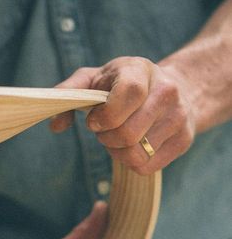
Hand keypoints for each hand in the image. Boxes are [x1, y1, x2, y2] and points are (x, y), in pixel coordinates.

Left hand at [51, 56, 196, 174]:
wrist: (174, 87)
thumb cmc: (122, 84)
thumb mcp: (93, 78)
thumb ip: (68, 93)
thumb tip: (54, 125)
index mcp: (141, 71)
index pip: (129, 94)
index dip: (105, 115)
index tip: (93, 121)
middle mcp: (167, 92)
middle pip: (128, 133)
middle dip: (106, 138)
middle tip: (104, 130)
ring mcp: (179, 117)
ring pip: (137, 154)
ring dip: (117, 152)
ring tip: (117, 137)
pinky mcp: (184, 140)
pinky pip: (147, 167)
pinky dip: (131, 162)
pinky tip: (131, 146)